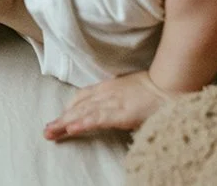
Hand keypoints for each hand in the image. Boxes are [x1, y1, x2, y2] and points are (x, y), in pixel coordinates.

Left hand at [43, 71, 173, 140]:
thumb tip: (114, 108)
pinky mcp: (120, 112)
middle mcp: (105, 93)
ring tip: (51, 132)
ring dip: (65, 124)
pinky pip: (97, 119)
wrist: (169, 84)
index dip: (69, 108)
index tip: (60, 118)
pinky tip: (71, 129)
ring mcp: (112, 102)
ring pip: (82, 113)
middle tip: (47, 130)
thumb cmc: (154, 89)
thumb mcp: (129, 90)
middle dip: (61, 119)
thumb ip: (118, 98)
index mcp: (107, 87)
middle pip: (77, 106)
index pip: (81, 97)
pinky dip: (83, 124)